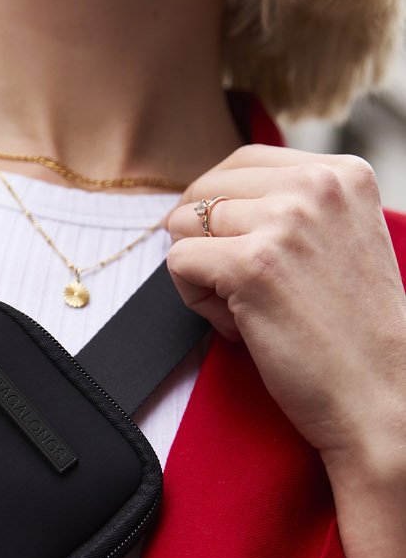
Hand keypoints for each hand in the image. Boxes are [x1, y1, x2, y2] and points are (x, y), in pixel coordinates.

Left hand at [164, 144, 405, 476]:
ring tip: (247, 308)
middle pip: (204, 191)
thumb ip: (293, 207)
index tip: (240, 251)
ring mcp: (284, 222)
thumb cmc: (352, 330)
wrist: (379, 394)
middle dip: (207, 241)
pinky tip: (239, 325)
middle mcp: (316, 186)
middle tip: (243, 288)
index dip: (222, 210)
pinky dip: (194, 300)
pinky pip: (177, 262)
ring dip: (201, 274)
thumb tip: (211, 198)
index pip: (242, 162)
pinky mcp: (250, 265)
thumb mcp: (340, 239)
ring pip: (184, 226)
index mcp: (343, 172)